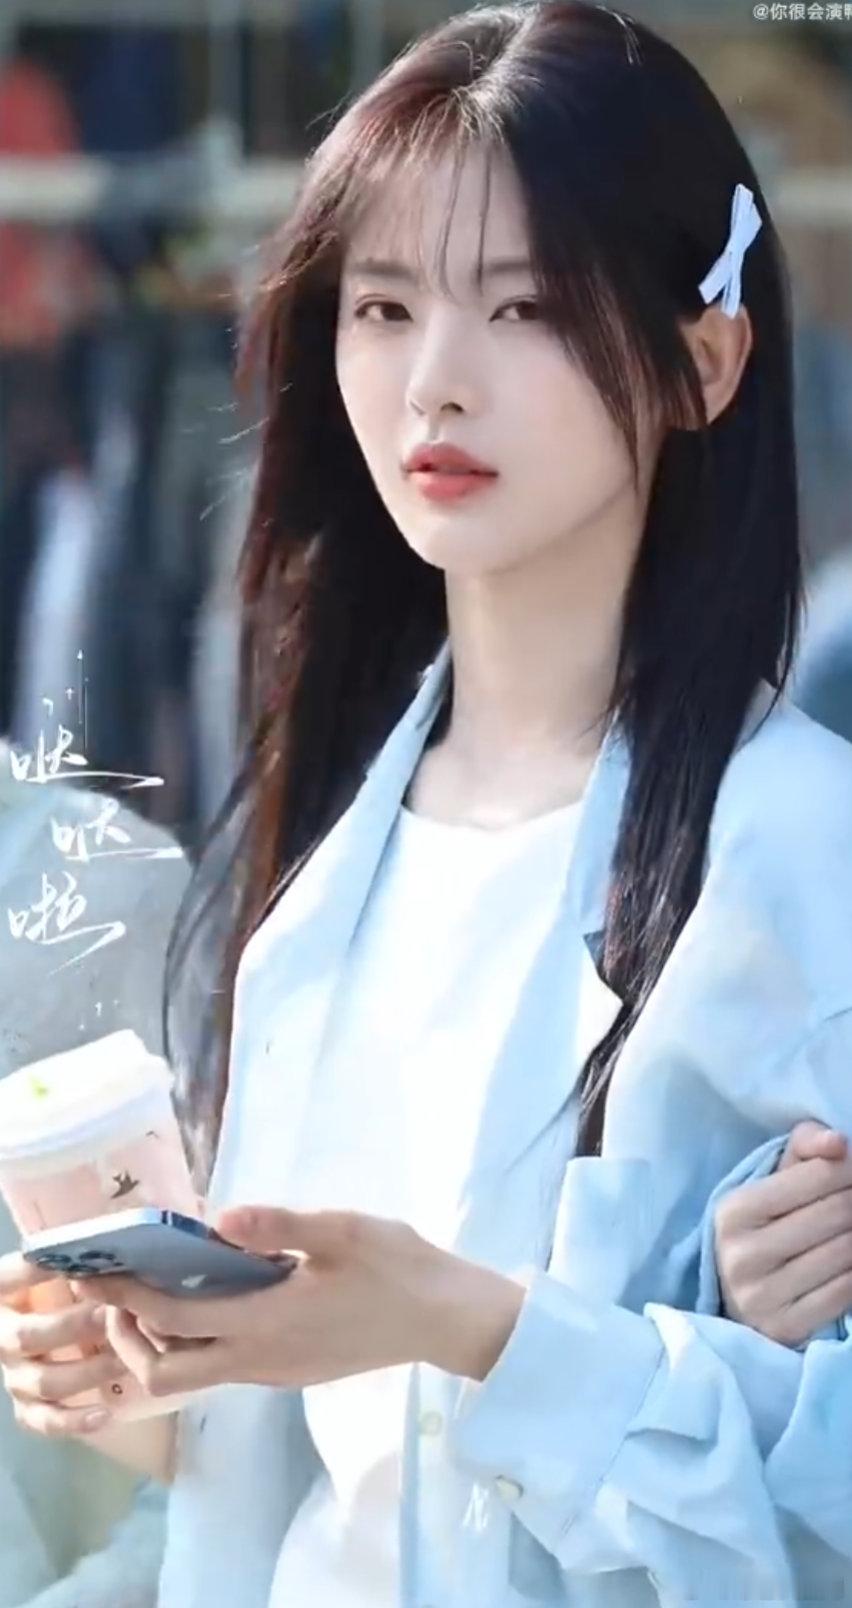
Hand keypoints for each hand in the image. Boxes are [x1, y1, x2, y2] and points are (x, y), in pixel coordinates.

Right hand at [0, 1251, 125, 1437]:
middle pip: (28, 1336)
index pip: (6, 1279)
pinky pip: (43, 1421)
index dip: (32, 1271)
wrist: (56, 1331)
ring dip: (87, 1371)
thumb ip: (77, 1258)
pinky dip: (73, 1421)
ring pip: (44, 1381)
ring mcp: (13, 1374)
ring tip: (126, 1358)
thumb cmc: (69, 1287)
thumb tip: (116, 1242)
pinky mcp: (26, 1407)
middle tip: (113, 1314)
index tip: (72, 1263)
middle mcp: (1, 1336)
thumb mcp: (63, 1269)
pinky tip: (105, 1413)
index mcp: (2, 1296)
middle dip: (74, 1326)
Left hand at [74, 1205, 524, 1400]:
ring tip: (152, 1288)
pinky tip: (208, 1295)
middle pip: (165, 1373)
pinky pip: (222, 1365)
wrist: (447, 1319)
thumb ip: (280, 1225)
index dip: (126, 1299)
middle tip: (115, 1290)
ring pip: (192, 1374)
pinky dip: (194, 1339)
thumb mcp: (344, 1231)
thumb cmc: (399, 1268)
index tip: (96, 1272)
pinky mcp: (290, 1370)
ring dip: (159, 1340)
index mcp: (267, 1324)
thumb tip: (217, 1218)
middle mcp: (260, 1359)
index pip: (173, 1320)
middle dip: (128, 1336)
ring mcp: (275, 1371)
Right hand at [714, 1121, 851, 1346]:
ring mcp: (762, 1295)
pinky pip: (845, 1290)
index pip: (817, 1175)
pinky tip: (848, 1262)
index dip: (848, 1168)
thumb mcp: (769, 1185)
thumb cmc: (761, 1230)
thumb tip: (839, 1142)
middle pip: (837, 1212)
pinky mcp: (784, 1327)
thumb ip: (803, 1148)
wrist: (736, 1303)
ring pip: (846, 1251)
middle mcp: (743, 1253)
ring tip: (849, 1229)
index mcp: (734, 1210)